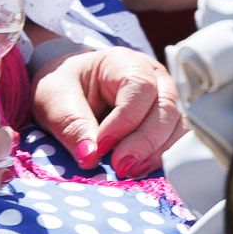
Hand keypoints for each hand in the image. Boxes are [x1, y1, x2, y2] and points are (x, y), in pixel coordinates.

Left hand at [32, 46, 182, 178]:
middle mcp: (153, 77)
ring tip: (129, 171)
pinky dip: (162, 157)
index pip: (139, 88)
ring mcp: (164, 99)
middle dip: (144, 142)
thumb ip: (72, 125)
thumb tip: (90, 157)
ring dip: (157, 153)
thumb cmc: (65, 88)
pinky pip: (177, 141)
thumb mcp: (55, 100)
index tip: (101, 146)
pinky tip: (140, 170)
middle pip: (165, 107)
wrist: (70, 90)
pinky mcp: (168, 122)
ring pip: (177, 126)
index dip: (124, 121)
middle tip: (119, 167)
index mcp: (124, 62)